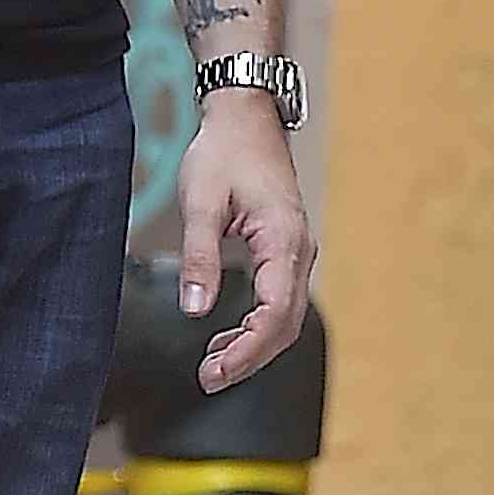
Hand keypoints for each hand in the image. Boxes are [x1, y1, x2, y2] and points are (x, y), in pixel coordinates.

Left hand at [175, 93, 315, 394]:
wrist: (246, 116)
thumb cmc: (224, 152)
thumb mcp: (201, 203)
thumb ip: (198, 258)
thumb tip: (193, 309)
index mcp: (283, 240)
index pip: (275, 313)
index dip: (248, 349)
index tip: (215, 371)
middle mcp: (300, 250)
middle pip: (286, 323)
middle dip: (250, 357)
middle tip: (210, 379)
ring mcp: (296, 252)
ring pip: (286, 316)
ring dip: (254, 344)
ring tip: (213, 364)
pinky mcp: (285, 251)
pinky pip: (280, 300)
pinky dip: (257, 325)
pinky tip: (227, 336)